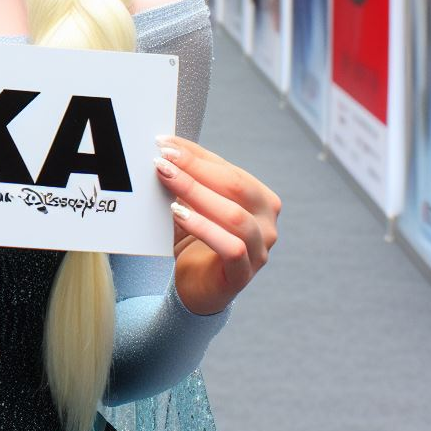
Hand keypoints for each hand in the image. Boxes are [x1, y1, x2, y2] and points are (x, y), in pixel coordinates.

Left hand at [154, 136, 279, 315]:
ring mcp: (260, 250)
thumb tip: (165, 150)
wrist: (194, 287)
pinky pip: (232, 248)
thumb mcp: (190, 204)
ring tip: (166, 179)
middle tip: (163, 158)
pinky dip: (203, 227)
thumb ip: (186, 180)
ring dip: (196, 192)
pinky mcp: (244, 274)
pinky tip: (178, 214)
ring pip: (234, 215)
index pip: (226, 168)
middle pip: (235, 186)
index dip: (194, 153)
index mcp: (258, 198)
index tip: (163, 142)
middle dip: (195, 168)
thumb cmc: (194, 240)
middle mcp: (267, 222)